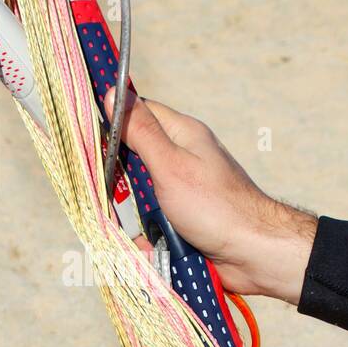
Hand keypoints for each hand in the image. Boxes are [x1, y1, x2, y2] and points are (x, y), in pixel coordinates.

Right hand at [105, 88, 316, 303]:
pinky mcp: (185, 218)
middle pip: (135, 157)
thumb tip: (114, 93)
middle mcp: (183, 157)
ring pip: (141, 195)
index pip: (138, 113)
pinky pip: (154, 224)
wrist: (255, 253)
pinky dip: (149, 238)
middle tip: (117, 195)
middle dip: (121, 179)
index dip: (114, 124)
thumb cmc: (215, 206)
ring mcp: (184, 189)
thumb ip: (140, 131)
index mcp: (182, 134)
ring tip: (140, 227)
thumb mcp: (170, 165)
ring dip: (135, 215)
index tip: (93, 142)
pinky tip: (149, 248)